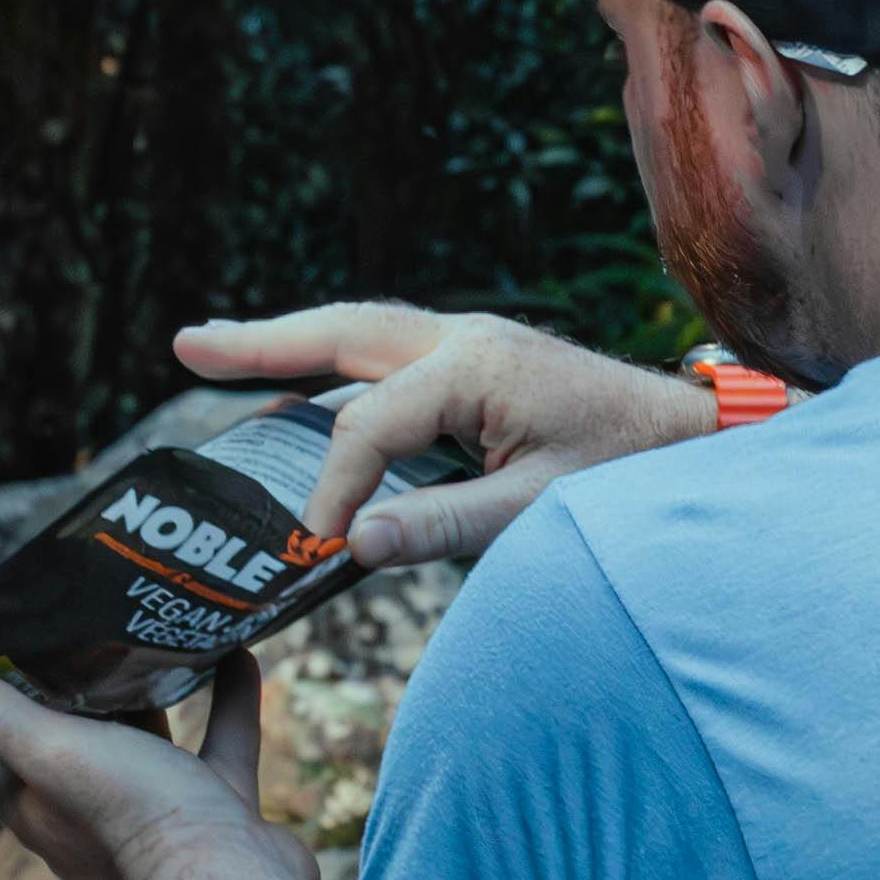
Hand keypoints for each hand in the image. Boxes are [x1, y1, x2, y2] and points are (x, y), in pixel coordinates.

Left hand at [0, 656, 281, 879]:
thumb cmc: (135, 817)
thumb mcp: (52, 749)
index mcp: (41, 812)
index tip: (7, 670)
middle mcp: (92, 822)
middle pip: (75, 754)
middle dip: (82, 702)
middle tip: (93, 641)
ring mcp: (160, 821)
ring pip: (151, 752)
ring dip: (157, 703)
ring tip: (165, 648)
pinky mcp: (219, 817)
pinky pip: (219, 750)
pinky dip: (227, 705)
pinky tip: (240, 657)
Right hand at [171, 301, 716, 567]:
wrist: (695, 435)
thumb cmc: (628, 470)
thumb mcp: (538, 508)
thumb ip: (444, 526)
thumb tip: (348, 546)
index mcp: (476, 365)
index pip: (368, 425)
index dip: (333, 487)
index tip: (315, 544)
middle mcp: (466, 338)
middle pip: (343, 333)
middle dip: (263, 343)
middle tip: (184, 345)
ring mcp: (473, 342)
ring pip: (361, 334)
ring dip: (290, 344)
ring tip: (211, 351)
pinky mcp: (480, 360)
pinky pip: (389, 356)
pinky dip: (335, 365)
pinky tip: (301, 386)